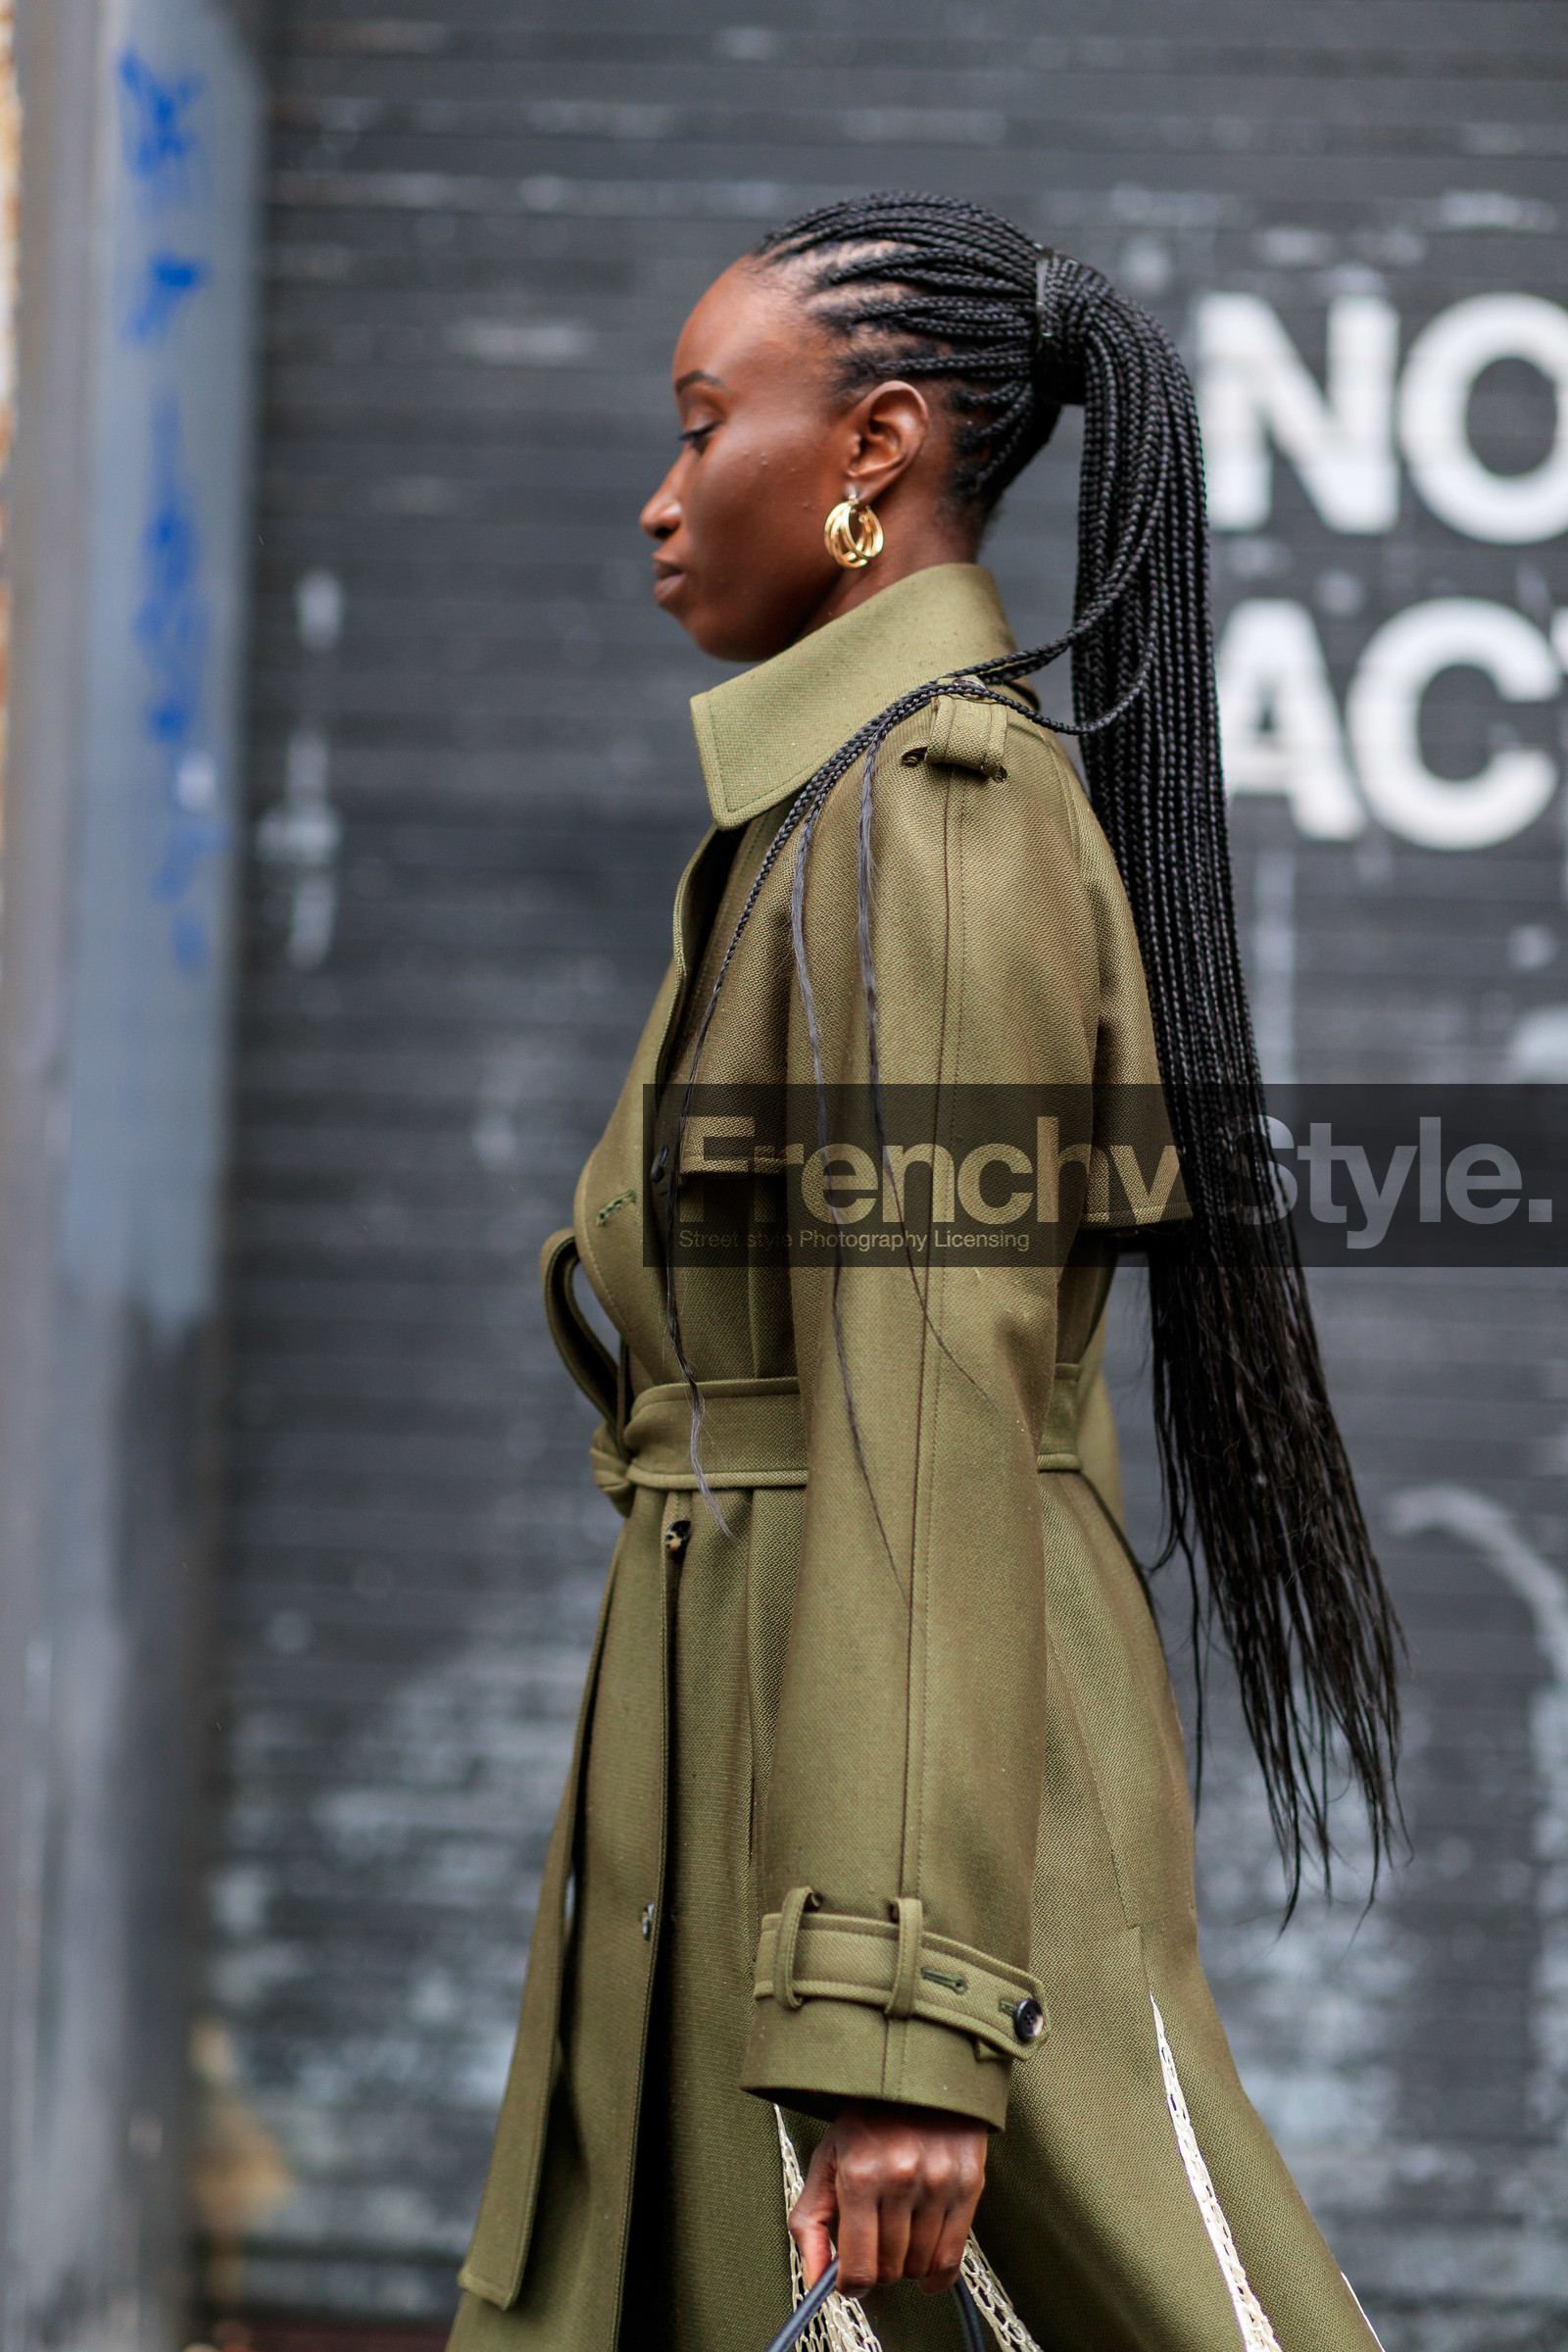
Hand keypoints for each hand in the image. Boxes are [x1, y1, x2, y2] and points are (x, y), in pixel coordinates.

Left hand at [788, 2100, 986, 2296]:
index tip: (851, 2280)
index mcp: (859, 2175)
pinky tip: (926, 2268)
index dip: (852, 2285)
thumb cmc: (865, 2122)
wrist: (918, 2075)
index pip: (859, 2267)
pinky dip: (938, 2273)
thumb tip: (814, 2283)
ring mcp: (939, 2181)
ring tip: (899, 2238)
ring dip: (907, 2264)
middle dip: (879, 2268)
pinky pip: (954, 2255)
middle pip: (891, 2268)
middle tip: (875, 2247)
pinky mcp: (969, 2183)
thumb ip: (811, 2224)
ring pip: (921, 2264)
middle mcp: (901, 2179)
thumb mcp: (826, 2162)